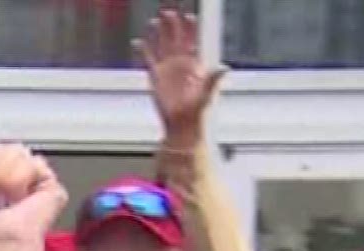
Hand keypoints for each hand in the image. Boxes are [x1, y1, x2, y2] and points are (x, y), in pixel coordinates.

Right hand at [137, 9, 224, 147]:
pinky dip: (143, 50)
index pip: (193, 41)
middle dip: (173, 25)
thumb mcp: (208, 94)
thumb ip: (214, 80)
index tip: (190, 17)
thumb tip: (224, 68)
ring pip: (163, 45)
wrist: (182, 123)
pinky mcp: (156, 76)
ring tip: (155, 21)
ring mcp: (168, 68)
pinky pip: (149, 59)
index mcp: (195, 64)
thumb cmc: (197, 111)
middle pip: (176, 38)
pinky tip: (138, 41)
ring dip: (159, 33)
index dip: (191, 29)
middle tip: (169, 13)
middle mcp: (181, 63)